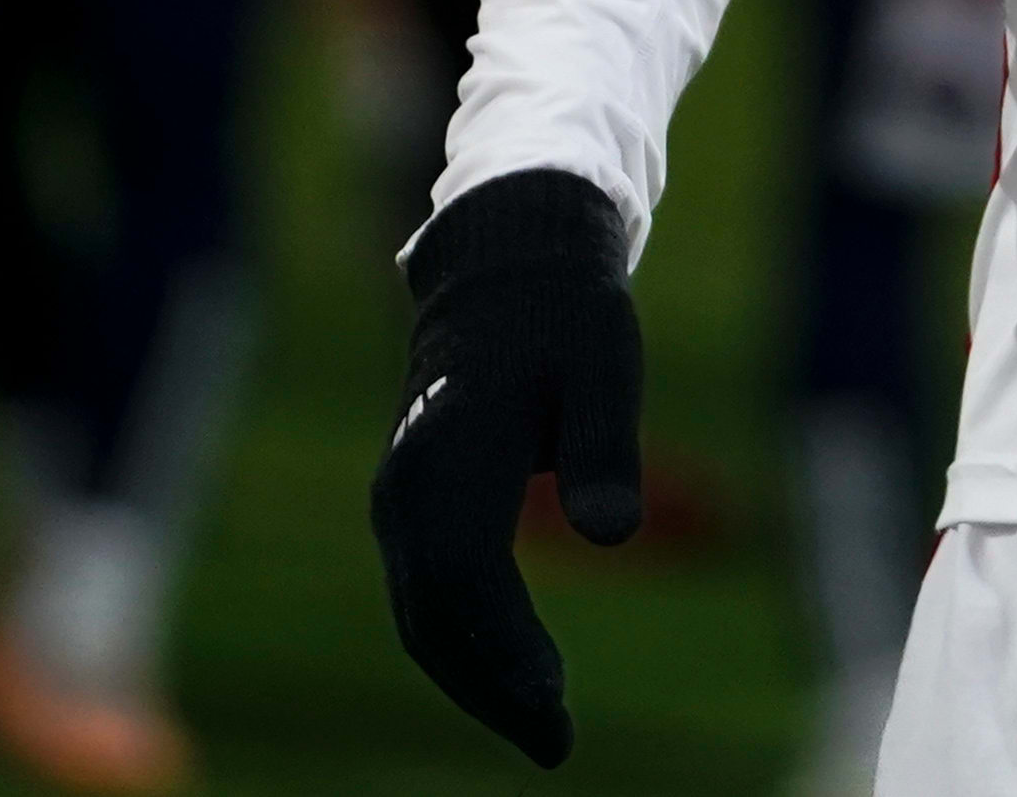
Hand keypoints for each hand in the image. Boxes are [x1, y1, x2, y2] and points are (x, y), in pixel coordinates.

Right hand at [369, 169, 645, 767]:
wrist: (506, 270)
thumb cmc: (566, 317)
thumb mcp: (603, 363)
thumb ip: (603, 447)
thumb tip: (616, 532)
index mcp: (449, 455)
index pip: (465, 580)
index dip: (505, 653)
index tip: (554, 710)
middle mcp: (406, 489)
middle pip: (434, 616)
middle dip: (491, 690)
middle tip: (555, 745)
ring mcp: (400, 502)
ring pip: (423, 615)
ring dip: (476, 679)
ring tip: (543, 730)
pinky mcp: (413, 510)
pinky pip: (427, 597)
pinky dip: (464, 647)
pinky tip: (515, 681)